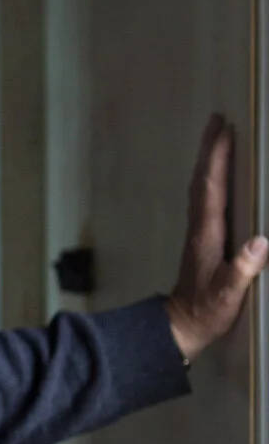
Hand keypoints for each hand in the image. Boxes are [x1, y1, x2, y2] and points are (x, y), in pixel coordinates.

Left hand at [165, 114, 267, 361]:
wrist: (182, 325)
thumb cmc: (206, 312)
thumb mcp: (227, 296)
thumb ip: (241, 272)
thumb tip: (260, 243)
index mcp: (207, 235)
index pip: (211, 189)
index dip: (217, 159)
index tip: (224, 132)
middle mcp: (200, 228)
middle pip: (202, 180)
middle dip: (210, 149)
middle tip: (217, 119)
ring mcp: (199, 232)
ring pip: (201, 187)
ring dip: (208, 160)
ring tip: (217, 136)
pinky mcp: (202, 238)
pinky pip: (206, 198)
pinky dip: (210, 178)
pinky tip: (217, 174)